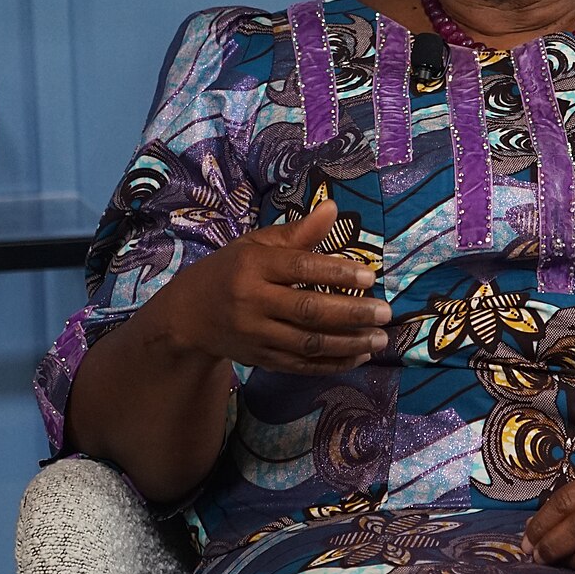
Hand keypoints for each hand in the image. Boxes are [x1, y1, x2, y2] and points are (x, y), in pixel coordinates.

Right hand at [148, 201, 390, 374]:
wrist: (189, 314)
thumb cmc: (230, 270)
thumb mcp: (257, 244)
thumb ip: (299, 232)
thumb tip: (334, 207)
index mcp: (253, 266)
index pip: (300, 269)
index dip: (336, 273)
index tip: (370, 277)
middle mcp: (252, 302)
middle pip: (308, 310)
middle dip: (351, 314)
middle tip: (386, 313)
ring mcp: (255, 335)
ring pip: (308, 343)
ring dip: (349, 344)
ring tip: (380, 339)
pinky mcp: (260, 359)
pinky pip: (300, 365)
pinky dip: (331, 364)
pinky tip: (358, 357)